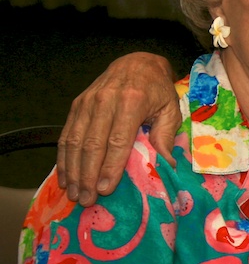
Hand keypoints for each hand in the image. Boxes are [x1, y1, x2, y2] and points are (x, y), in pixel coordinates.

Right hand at [56, 52, 180, 206]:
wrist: (138, 63)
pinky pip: (66, 134)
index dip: (110, 167)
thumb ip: (165, 137)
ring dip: (73, 171)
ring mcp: (87, 102)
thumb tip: (167, 166)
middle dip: (88, 175)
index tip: (105, 189)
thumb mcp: (170, 110)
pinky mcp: (76, 105)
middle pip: (92, 144)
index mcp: (132, 101)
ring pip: (74, 141)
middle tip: (86, 200)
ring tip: (74, 194)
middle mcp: (106, 101)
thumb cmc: (157, 90)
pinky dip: (63, 158)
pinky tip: (65, 176)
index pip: (118, 140)